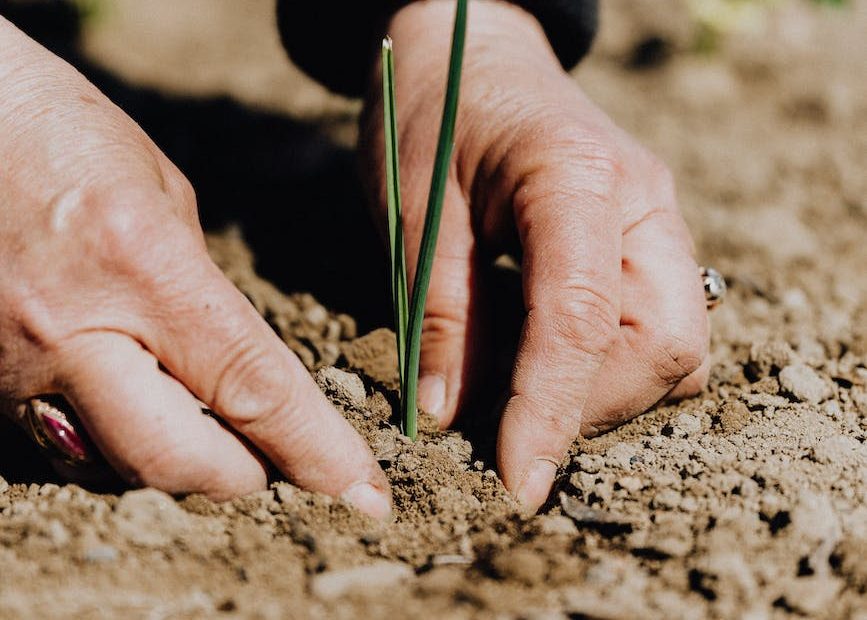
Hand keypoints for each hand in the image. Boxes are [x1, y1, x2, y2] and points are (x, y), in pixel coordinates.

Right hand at [0, 18, 389, 517]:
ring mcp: (14, 368)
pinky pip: (64, 448)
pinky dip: (118, 448)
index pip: (251, 387)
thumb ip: (200, 292)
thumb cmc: (61, 134)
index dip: (315, 451)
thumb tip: (234, 367)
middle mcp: (74, 331)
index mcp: (143, 266)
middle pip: (179, 462)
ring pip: (117, 470)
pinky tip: (142, 413)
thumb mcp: (162, 195)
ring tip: (217, 440)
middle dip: (245, 480)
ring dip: (180, 469)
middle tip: (281, 468)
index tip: (362, 491)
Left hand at [362, 0, 708, 511]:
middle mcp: (643, 202)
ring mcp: (656, 221)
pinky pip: (656, 330)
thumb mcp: (414, 208)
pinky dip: (606, 369)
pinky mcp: (646, 242)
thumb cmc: (431, 112)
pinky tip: (543, 365)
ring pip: (674, 348)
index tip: (518, 482)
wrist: (467, 50)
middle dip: (590, 407)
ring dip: (602, 394)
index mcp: (578, 175)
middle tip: (509, 429)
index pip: (584, 320)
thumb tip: (451, 418)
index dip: (552, 411)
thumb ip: (442, 313)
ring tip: (520, 398)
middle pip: (665, 346)